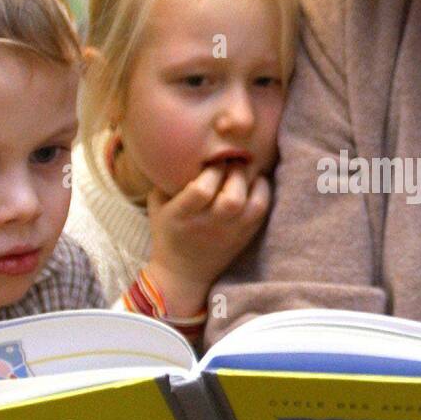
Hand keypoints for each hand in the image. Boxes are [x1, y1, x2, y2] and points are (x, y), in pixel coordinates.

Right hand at [144, 165, 270, 313]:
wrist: (183, 272)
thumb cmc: (168, 231)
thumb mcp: (157, 204)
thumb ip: (168, 178)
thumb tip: (186, 146)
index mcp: (181, 216)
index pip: (201, 191)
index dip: (211, 171)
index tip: (213, 160)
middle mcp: (208, 226)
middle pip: (231, 198)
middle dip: (235, 172)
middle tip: (234, 160)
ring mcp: (230, 233)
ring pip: (252, 205)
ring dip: (253, 181)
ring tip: (247, 170)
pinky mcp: (245, 236)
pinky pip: (262, 211)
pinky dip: (263, 192)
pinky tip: (255, 183)